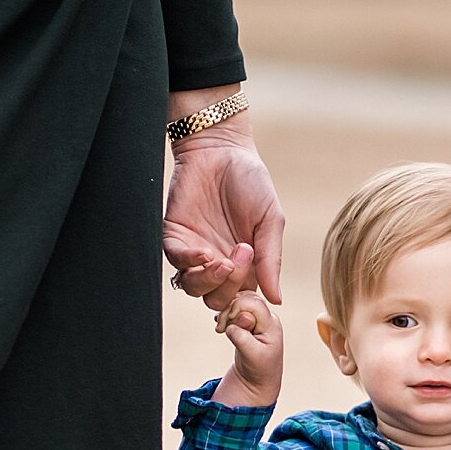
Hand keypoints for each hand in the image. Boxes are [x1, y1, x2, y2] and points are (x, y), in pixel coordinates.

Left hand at [163, 88, 284, 310]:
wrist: (222, 149)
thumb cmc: (251, 182)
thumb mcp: (271, 221)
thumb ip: (272, 260)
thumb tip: (277, 299)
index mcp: (243, 265)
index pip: (240, 299)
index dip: (246, 299)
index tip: (254, 278)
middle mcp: (217, 262)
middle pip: (216, 300)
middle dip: (228, 288)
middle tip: (240, 257)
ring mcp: (194, 251)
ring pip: (193, 288)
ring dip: (208, 281)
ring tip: (222, 260)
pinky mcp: (174, 236)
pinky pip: (176, 262)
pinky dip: (189, 263)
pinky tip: (204, 253)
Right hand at [209, 289, 282, 407]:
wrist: (257, 378)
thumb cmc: (260, 369)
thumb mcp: (253, 356)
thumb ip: (243, 338)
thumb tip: (235, 322)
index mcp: (271, 324)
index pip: (253, 303)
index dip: (237, 308)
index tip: (229, 326)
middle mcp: (266, 317)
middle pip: (245, 297)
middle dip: (230, 309)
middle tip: (222, 327)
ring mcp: (256, 317)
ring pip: (238, 299)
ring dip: (226, 311)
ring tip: (222, 328)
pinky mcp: (247, 319)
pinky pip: (234, 306)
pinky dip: (224, 313)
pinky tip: (221, 325)